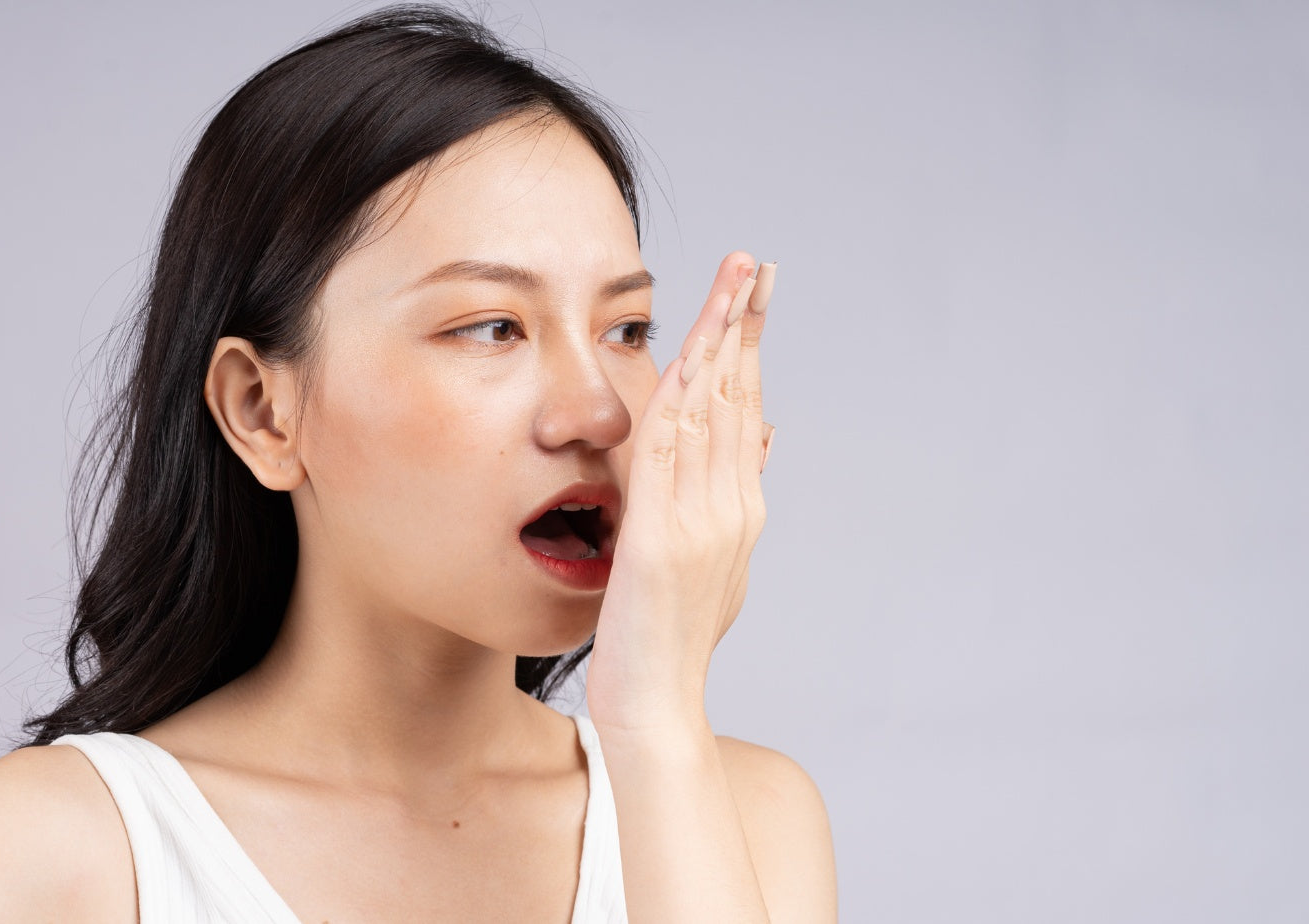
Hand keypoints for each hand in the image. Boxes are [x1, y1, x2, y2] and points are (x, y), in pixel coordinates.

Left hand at [586, 252, 776, 736]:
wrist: (656, 704)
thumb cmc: (671, 636)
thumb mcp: (715, 560)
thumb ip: (733, 497)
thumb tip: (764, 435)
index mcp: (740, 507)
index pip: (746, 408)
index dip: (749, 346)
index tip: (752, 292)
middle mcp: (731, 506)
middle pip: (739, 396)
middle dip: (744, 323)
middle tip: (753, 261)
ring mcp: (701, 521)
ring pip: (713, 413)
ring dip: (718, 343)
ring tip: (730, 285)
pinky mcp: (661, 541)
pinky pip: (669, 457)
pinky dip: (679, 404)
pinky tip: (683, 361)